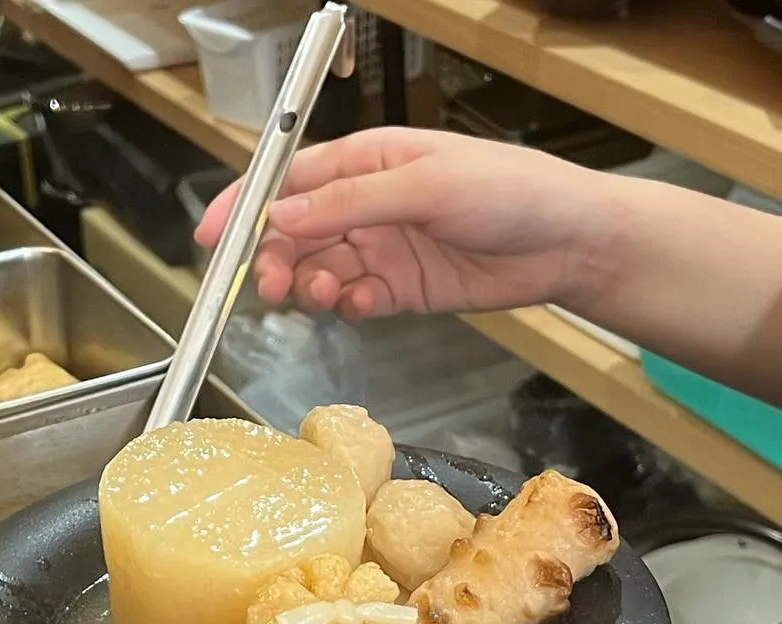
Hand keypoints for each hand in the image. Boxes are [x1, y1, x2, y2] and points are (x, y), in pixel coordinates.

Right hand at [195, 128, 609, 319]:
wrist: (567, 242)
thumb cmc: (510, 190)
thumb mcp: (426, 185)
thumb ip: (351, 204)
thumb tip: (283, 216)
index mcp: (369, 160)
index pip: (291, 180)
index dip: (247, 205)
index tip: (214, 237)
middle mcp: (369, 204)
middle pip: (297, 231)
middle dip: (273, 258)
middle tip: (267, 286)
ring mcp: (384, 247)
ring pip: (320, 269)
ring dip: (307, 285)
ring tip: (315, 295)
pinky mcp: (402, 288)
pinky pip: (355, 299)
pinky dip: (347, 305)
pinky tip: (359, 305)